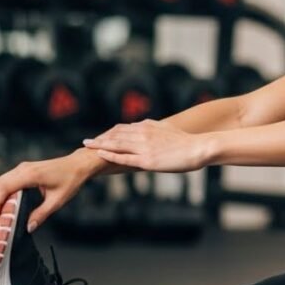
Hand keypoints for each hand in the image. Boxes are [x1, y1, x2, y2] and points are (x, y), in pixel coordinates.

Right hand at [0, 154, 90, 232]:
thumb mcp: (58, 200)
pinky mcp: (23, 170)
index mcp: (30, 175)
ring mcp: (22, 168)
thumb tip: (28, 228)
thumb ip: (41, 214)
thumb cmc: (71, 180)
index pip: (4, 188)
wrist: (78, 164)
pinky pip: (5, 180)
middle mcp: (23, 169)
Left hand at [82, 119, 208, 172]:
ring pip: (116, 144)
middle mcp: (143, 134)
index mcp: (148, 127)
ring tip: (87, 147)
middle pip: (116, 135)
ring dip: (100, 145)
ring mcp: (144, 147)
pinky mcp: (147, 160)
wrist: (198, 148)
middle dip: (100, 139)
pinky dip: (110, 155)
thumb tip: (141, 124)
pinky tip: (100, 155)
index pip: (123, 129)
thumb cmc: (186, 141)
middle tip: (86, 142)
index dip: (109, 133)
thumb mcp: (167, 128)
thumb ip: (153, 126)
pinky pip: (124, 157)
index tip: (99, 137)